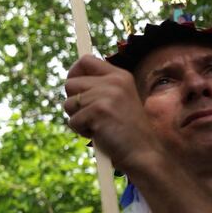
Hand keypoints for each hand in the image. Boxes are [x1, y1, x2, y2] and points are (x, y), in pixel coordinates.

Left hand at [63, 55, 163, 172]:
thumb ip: (99, 88)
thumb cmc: (125, 130)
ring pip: (68, 103)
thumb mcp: (117, 100)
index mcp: (119, 75)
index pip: (85, 60)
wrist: (143, 152)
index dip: (73, 72)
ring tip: (97, 125)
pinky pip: (72, 120)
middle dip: (74, 102)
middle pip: (70, 83)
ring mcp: (107, 95)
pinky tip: (99, 134)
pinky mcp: (99, 111)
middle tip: (91, 115)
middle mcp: (114, 81)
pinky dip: (81, 131)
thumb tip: (70, 80)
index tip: (75, 88)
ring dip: (77, 118)